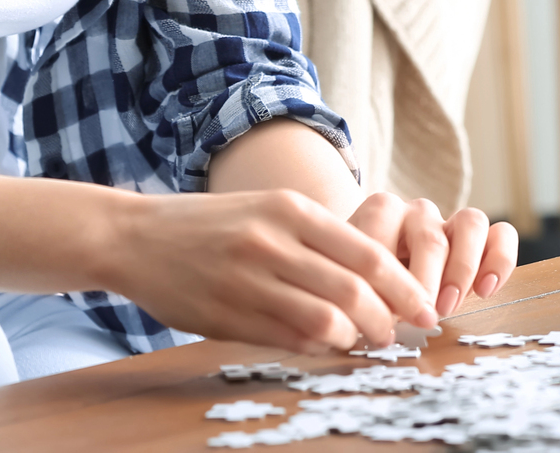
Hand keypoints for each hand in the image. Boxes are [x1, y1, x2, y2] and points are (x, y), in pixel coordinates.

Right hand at [104, 189, 438, 353]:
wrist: (135, 236)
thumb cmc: (210, 223)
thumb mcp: (267, 208)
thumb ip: (317, 238)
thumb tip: (377, 280)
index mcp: (290, 209)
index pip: (368, 255)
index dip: (405, 289)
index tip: (424, 310)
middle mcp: (272, 242)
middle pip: (354, 293)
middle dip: (386, 322)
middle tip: (395, 335)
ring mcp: (248, 280)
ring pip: (325, 323)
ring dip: (352, 340)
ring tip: (359, 342)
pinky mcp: (226, 315)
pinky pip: (288, 341)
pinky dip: (315, 349)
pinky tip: (321, 346)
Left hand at [345, 192, 518, 317]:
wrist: (381, 276)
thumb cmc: (367, 281)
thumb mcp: (355, 280)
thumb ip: (360, 287)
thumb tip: (370, 316)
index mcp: (382, 211)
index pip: (383, 225)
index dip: (381, 272)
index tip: (378, 311)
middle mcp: (418, 211)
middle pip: (430, 237)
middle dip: (426, 283)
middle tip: (418, 317)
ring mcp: (452, 220)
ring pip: (472, 222)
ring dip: (462, 269)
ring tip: (448, 307)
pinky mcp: (483, 236)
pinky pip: (503, 234)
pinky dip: (499, 260)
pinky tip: (484, 290)